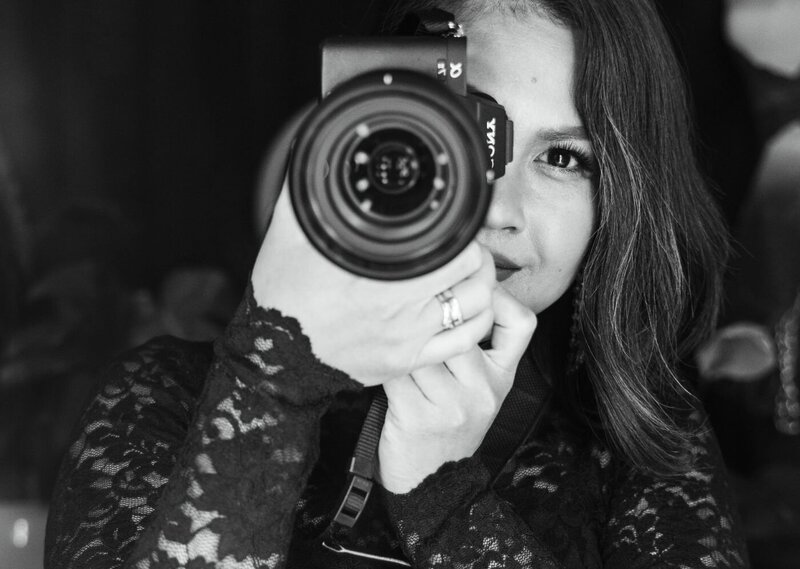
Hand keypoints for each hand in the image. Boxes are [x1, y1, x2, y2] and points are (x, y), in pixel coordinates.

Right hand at [250, 179, 496, 385]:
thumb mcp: (290, 233)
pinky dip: (475, 321)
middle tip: (462, 246)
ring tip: (466, 275)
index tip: (454, 225)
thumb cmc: (283, 296)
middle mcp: (401, 309)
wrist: (274, 357)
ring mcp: (408, 339)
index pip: (456, 247)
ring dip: (481, 286)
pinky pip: (465, 343)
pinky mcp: (408, 361)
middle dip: (475, 253)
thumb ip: (308, 190)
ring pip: (479, 308)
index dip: (463, 230)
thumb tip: (315, 151)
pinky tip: (462, 309)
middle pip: (475, 272)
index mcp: (381, 275)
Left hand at [378, 286, 536, 492]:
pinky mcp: (418, 416)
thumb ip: (477, 346)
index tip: (473, 288)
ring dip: (402, 340)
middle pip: (459, 326)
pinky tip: (379, 362)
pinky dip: (384, 363)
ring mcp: (452, 404)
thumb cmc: (449, 424)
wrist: (434, 483)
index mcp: (502, 376)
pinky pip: (396, 371)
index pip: (521, 323)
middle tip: (411, 305)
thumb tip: (452, 288)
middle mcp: (483, 389)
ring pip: (424, 346)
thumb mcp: (478, 388)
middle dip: (431, 314)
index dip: (499, 296)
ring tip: (391, 336)